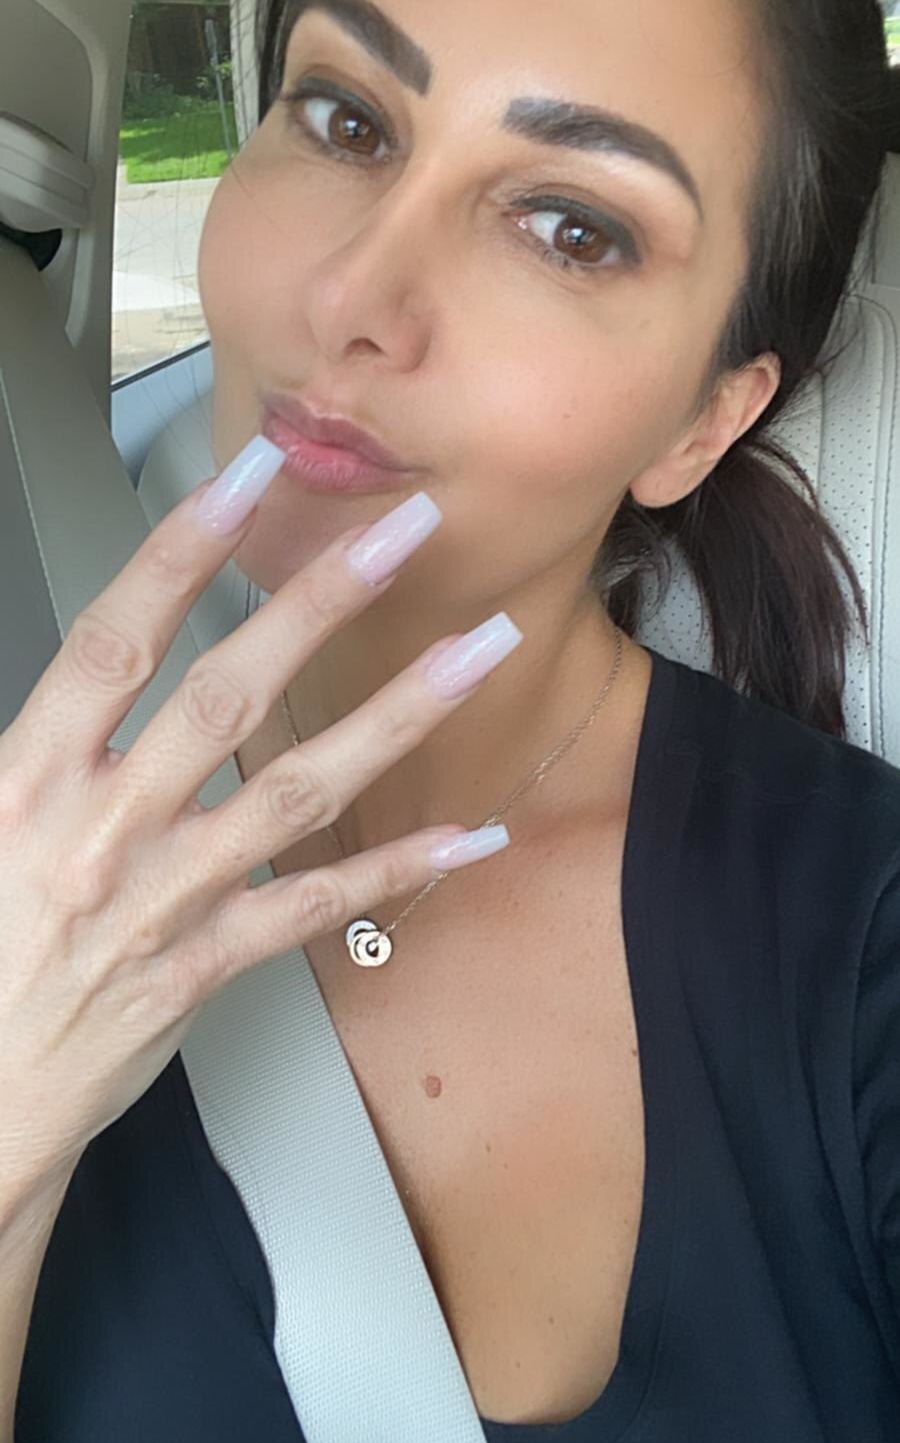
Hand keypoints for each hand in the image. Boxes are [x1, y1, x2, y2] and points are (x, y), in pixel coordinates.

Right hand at [0, 457, 519, 1202]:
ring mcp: (164, 898)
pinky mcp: (204, 965)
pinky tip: (468, 832)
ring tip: (481, 649)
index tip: (248, 477)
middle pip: (227, 695)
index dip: (183, 551)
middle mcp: (104, 827)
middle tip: (405, 531)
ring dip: (397, 714)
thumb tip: (83, 658)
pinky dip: (392, 869)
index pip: (116, 640)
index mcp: (30, 777)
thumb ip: (30, 735)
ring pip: (297, 791)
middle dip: (320, 601)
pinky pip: (312, 908)